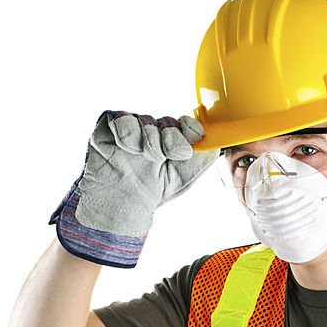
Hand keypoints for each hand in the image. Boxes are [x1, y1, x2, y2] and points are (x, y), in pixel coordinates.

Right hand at [48, 111, 217, 267]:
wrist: (122, 208)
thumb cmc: (152, 193)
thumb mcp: (184, 176)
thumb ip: (202, 157)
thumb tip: (219, 140)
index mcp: (170, 141)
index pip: (183, 124)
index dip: (190, 127)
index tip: (195, 136)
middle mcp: (151, 132)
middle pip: (166, 122)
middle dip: (171, 138)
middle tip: (169, 155)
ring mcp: (129, 128)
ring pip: (144, 121)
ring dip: (149, 139)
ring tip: (146, 157)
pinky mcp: (107, 128)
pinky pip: (119, 118)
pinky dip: (127, 132)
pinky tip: (129, 148)